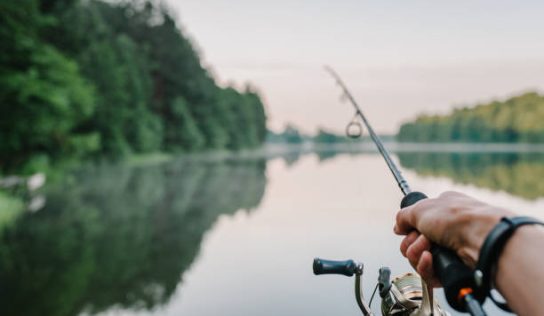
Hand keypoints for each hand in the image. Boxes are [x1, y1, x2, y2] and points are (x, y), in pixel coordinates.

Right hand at [394, 191, 512, 286]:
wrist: (482, 238)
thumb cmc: (457, 218)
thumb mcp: (421, 208)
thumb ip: (403, 216)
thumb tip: (398, 227)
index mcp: (442, 211)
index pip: (416, 223)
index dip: (408, 228)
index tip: (407, 229)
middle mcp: (446, 230)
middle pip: (413, 243)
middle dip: (411, 242)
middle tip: (422, 238)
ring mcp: (450, 250)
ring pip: (418, 259)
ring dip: (416, 254)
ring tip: (428, 249)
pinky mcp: (452, 269)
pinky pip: (428, 274)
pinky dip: (425, 267)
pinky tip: (430, 259)